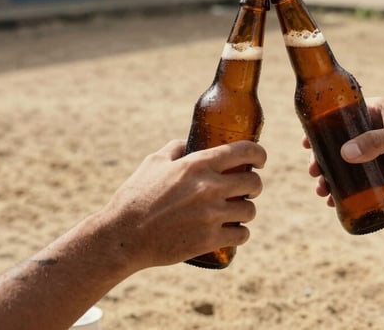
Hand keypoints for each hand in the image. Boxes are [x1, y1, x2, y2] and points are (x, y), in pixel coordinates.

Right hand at [100, 139, 265, 269]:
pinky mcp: (209, 240)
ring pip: (250, 211)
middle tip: (247, 190)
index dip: (259, 154)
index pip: (245, 152)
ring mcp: (211, 215)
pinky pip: (241, 234)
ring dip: (246, 211)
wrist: (123, 236)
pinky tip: (234, 232)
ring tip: (237, 212)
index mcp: (198, 164)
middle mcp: (209, 187)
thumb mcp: (152, 163)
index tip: (259, 160)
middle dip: (254, 186)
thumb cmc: (135, 196)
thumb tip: (187, 143)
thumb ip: (174, 149)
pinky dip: (240, 233)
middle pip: (254, 183)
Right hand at [307, 97, 383, 204]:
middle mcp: (374, 130)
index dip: (321, 130)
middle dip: (323, 160)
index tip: (306, 143)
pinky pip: (361, 180)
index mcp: (377, 111)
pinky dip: (347, 189)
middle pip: (339, 143)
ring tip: (322, 193)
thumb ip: (376, 142)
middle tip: (314, 174)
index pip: (341, 117)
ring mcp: (379, 152)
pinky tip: (335, 201)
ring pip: (347, 164)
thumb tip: (344, 153)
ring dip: (332, 177)